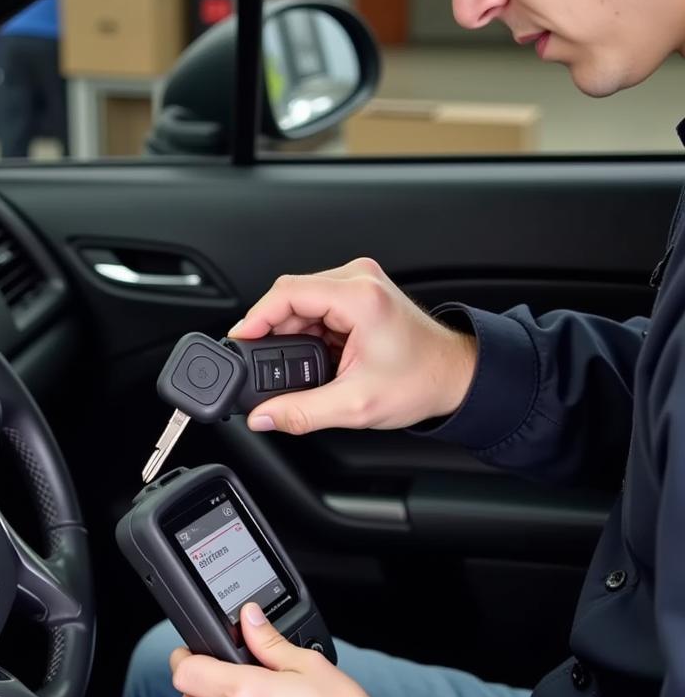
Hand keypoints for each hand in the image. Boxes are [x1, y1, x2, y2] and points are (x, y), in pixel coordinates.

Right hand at [229, 257, 476, 434]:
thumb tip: (263, 417)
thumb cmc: (422, 381)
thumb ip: (301, 412)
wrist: (455, 376)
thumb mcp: (355, 405)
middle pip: (291, 297)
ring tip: (298, 366)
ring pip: (301, 302)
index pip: (287, 293)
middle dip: (273, 333)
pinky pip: (315, 307)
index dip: (256, 318)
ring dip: (291, 334)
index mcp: (359, 297)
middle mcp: (358, 280)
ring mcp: (358, 283)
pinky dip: (306, 332)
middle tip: (267, 367)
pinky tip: (313, 356)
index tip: (240, 341)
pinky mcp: (358, 293)